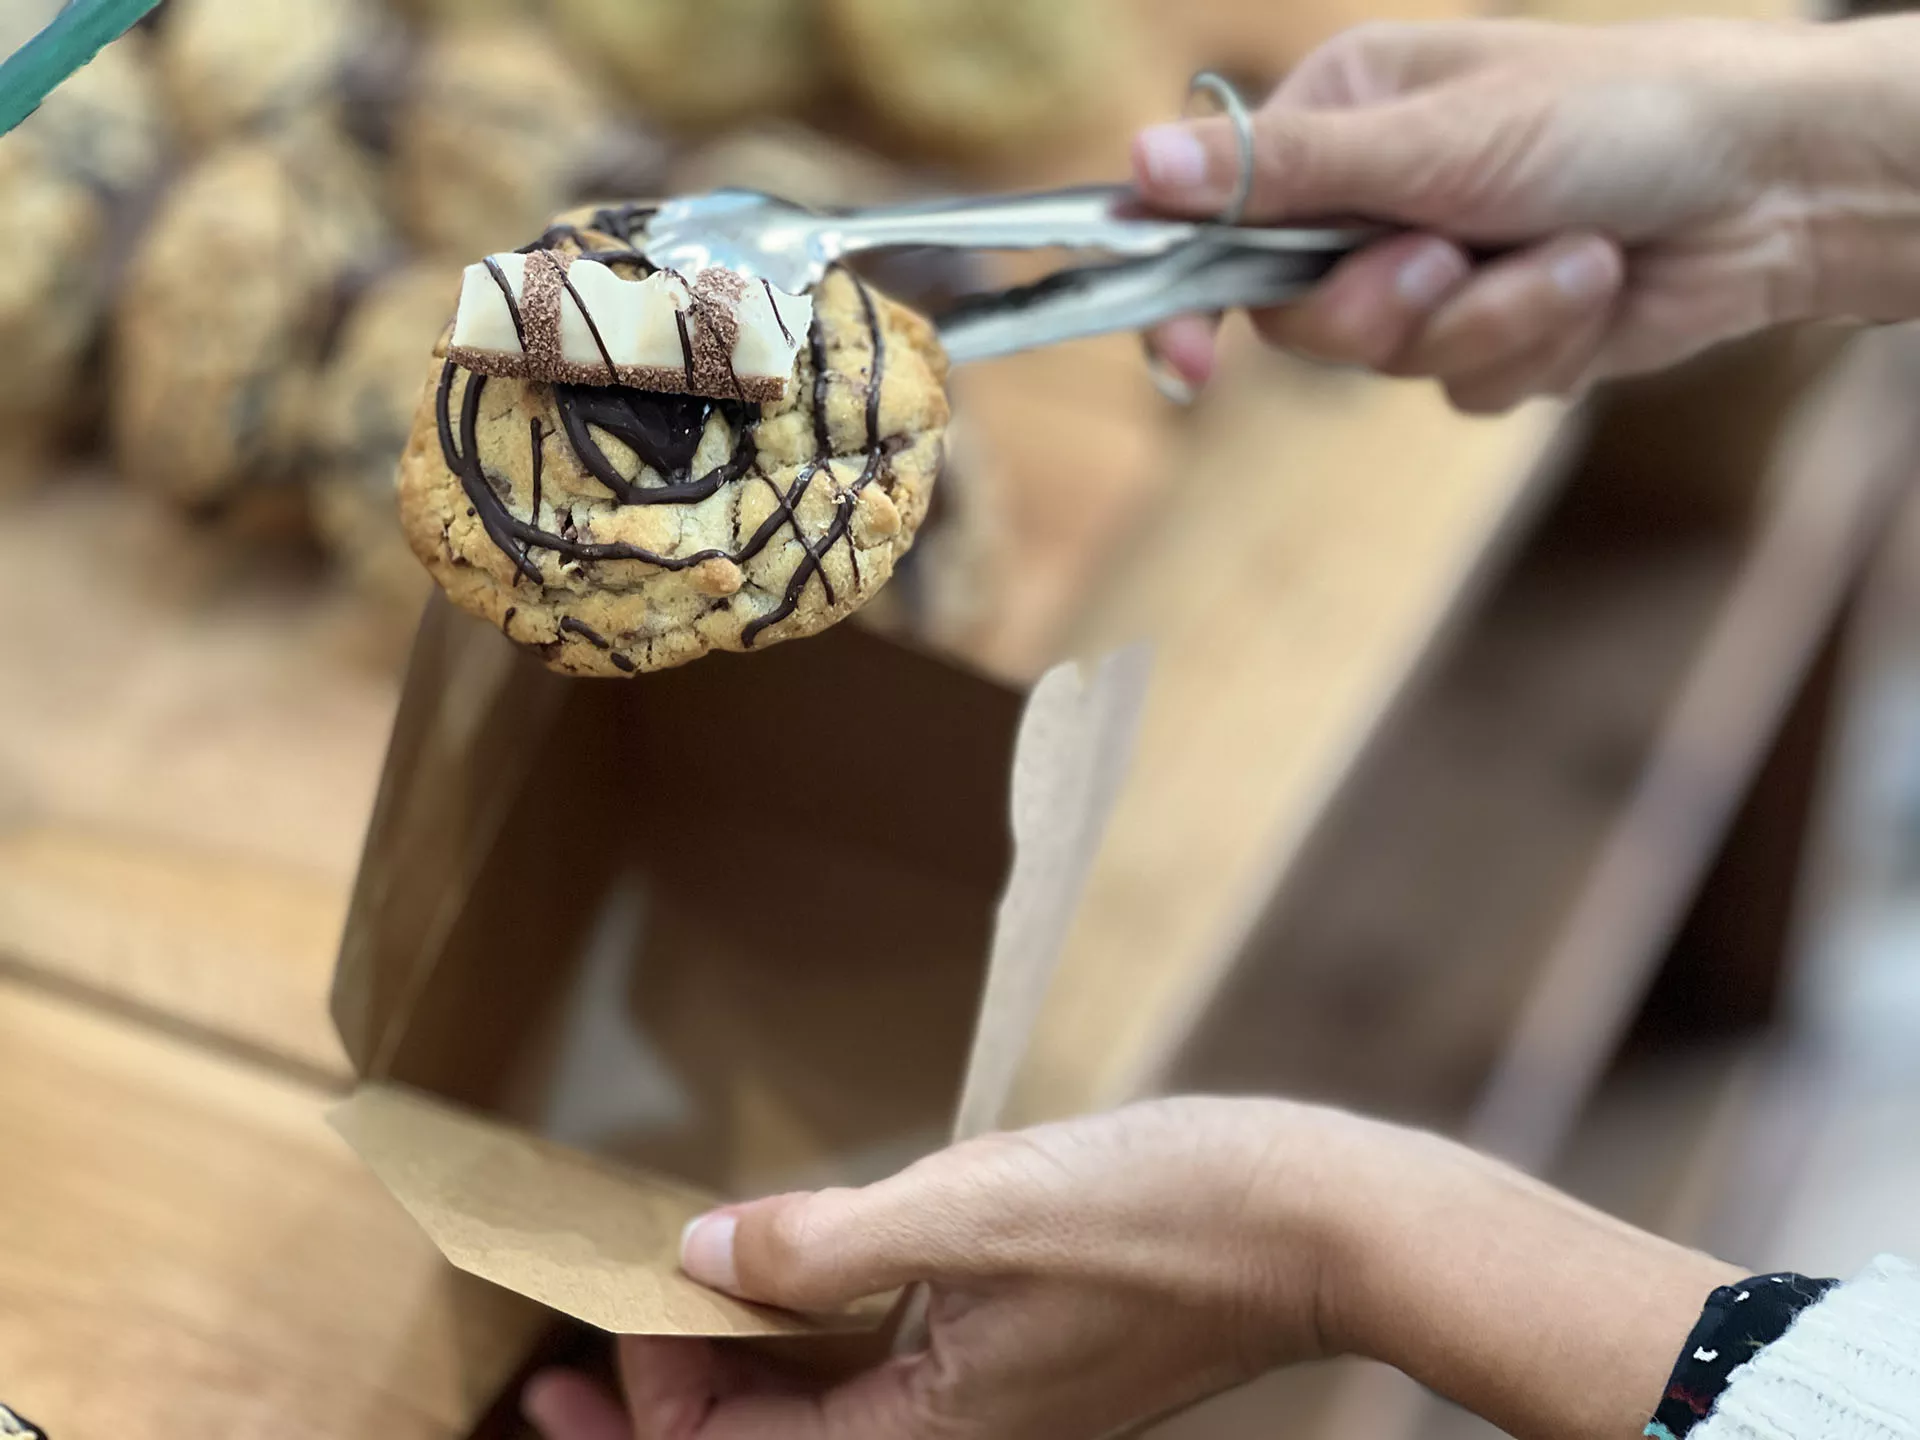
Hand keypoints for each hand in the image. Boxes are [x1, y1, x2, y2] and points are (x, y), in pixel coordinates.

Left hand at [522, 1097, 1344, 1439]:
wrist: (1301, 1219)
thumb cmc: (1154, 1220)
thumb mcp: (967, 1214)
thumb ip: (821, 1245)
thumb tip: (701, 1255)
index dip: (650, 1397)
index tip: (601, 1313)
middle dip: (663, 1406)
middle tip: (558, 1364)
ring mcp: (983, 1406)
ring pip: (819, 1408)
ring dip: (730, 1366)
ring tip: (654, 1309)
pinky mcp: (1010, 1358)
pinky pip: (878, 1365)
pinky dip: (810, 1330)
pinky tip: (781, 1273)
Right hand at [1137, 16, 1919, 411]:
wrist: (1766, 185)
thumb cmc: (1609, 116)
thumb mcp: (1432, 141)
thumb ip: (1282, 173)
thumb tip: (1137, 164)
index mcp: (1343, 123)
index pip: (1218, 221)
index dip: (1188, 294)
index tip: (1184, 359)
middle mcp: (1374, 202)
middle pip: (1298, 318)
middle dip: (1383, 305)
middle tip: (1442, 260)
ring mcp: (1434, 276)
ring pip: (1391, 363)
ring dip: (1487, 318)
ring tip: (1566, 254)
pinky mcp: (1494, 338)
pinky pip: (1467, 386)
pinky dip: (1536, 345)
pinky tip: (1593, 285)